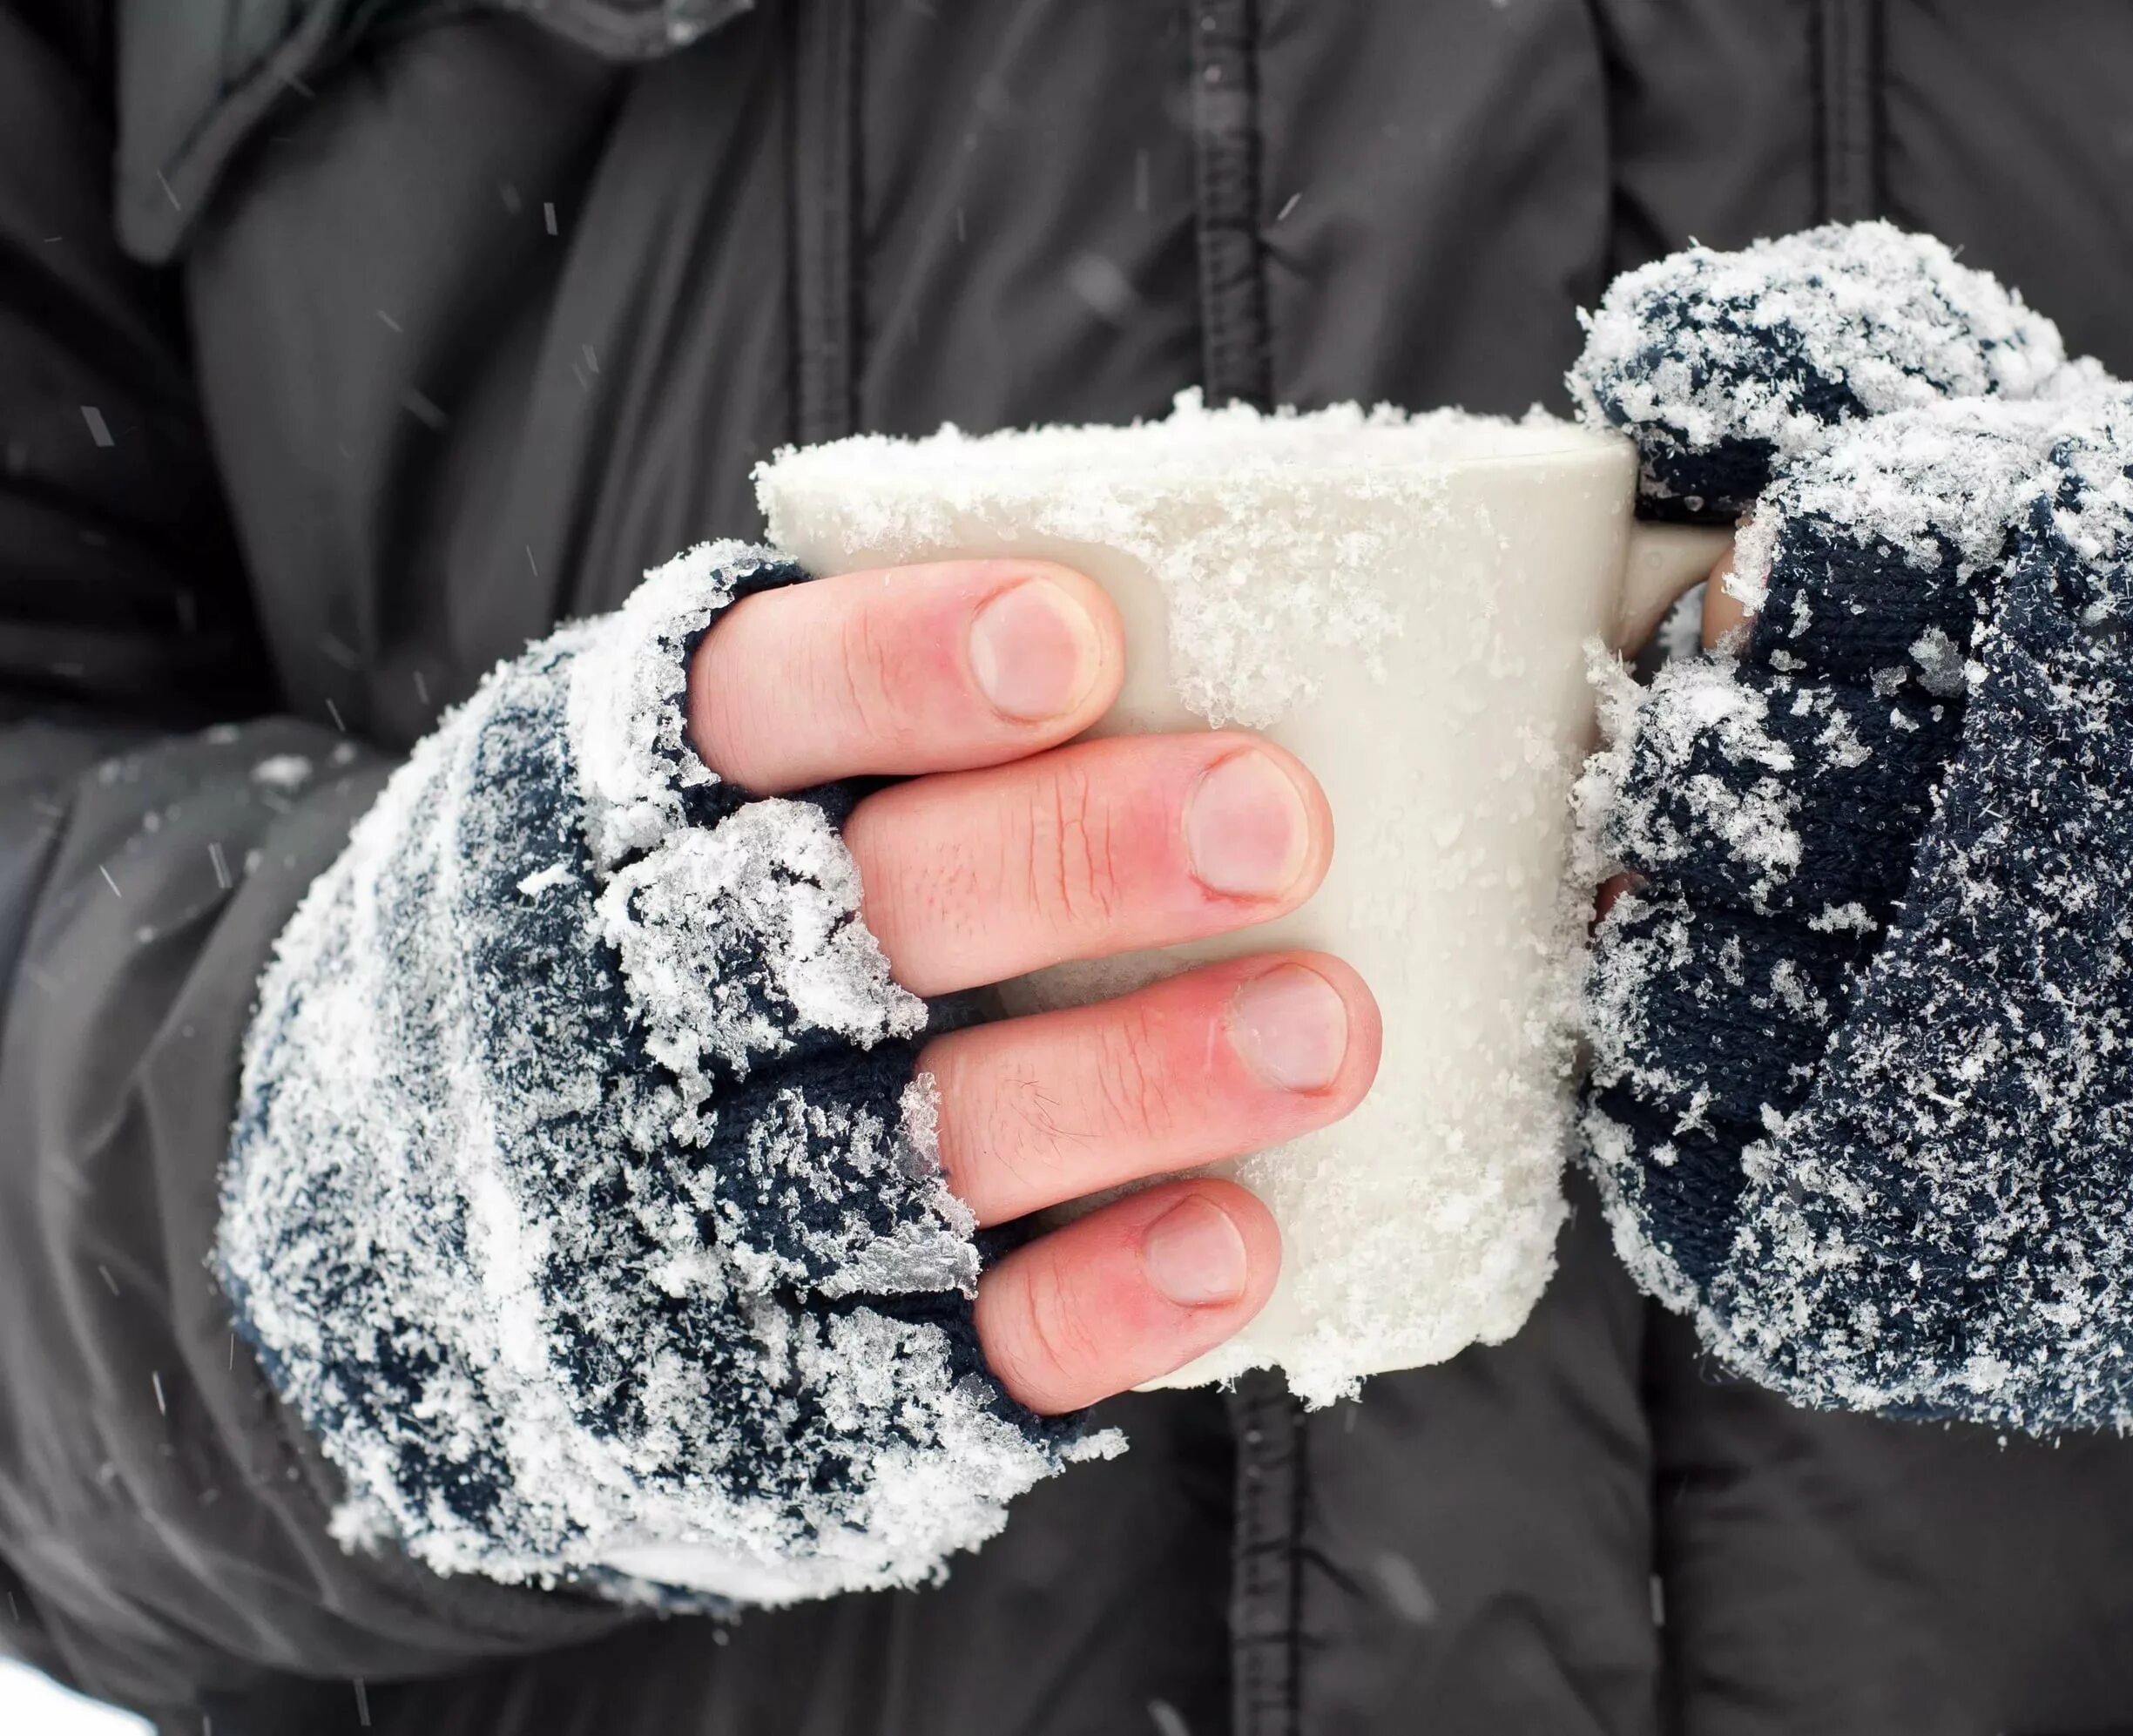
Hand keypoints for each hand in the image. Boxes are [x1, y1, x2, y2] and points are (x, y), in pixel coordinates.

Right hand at [685, 561, 1377, 1414]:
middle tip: (1276, 821)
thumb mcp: (699, 786)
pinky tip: (1235, 1238)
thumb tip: (1182, 615)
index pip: (754, 709)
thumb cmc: (675, 935)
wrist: (448, 1251)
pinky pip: (960, 1343)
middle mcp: (654, 1004)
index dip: (902, 670)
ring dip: (1137, 1079)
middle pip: (861, 922)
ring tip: (1325, 1028)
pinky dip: (1101, 1296)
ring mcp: (719, 1203)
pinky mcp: (806, 1371)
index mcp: (632, 805)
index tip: (1075, 639)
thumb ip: (879, 719)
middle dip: (1073, 862)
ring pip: (928, 1140)